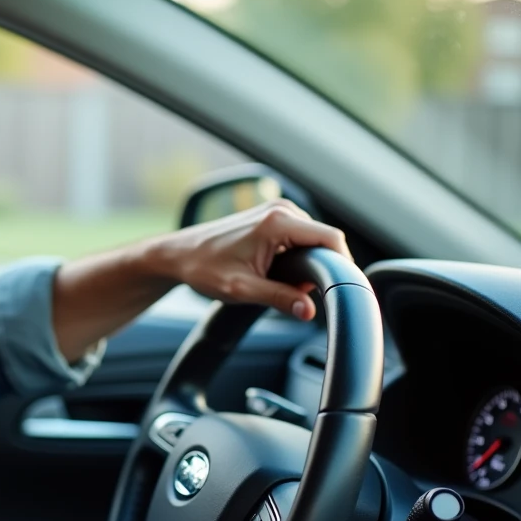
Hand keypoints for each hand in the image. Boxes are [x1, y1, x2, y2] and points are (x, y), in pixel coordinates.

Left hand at [150, 200, 351, 320]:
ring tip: (278, 281)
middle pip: (325, 240)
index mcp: (277, 222)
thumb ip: (278, 298)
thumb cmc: (203, 268)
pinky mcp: (272, 217)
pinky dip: (296, 257)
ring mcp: (276, 210)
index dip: (343, 265)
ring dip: (306, 264)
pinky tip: (275, 272)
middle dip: (319, 268)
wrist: (178, 254)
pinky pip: (300, 237)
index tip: (341, 288)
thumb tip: (308, 311)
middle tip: (297, 292)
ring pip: (313, 240)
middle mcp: (281, 209)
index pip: (331, 239)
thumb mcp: (241, 289)